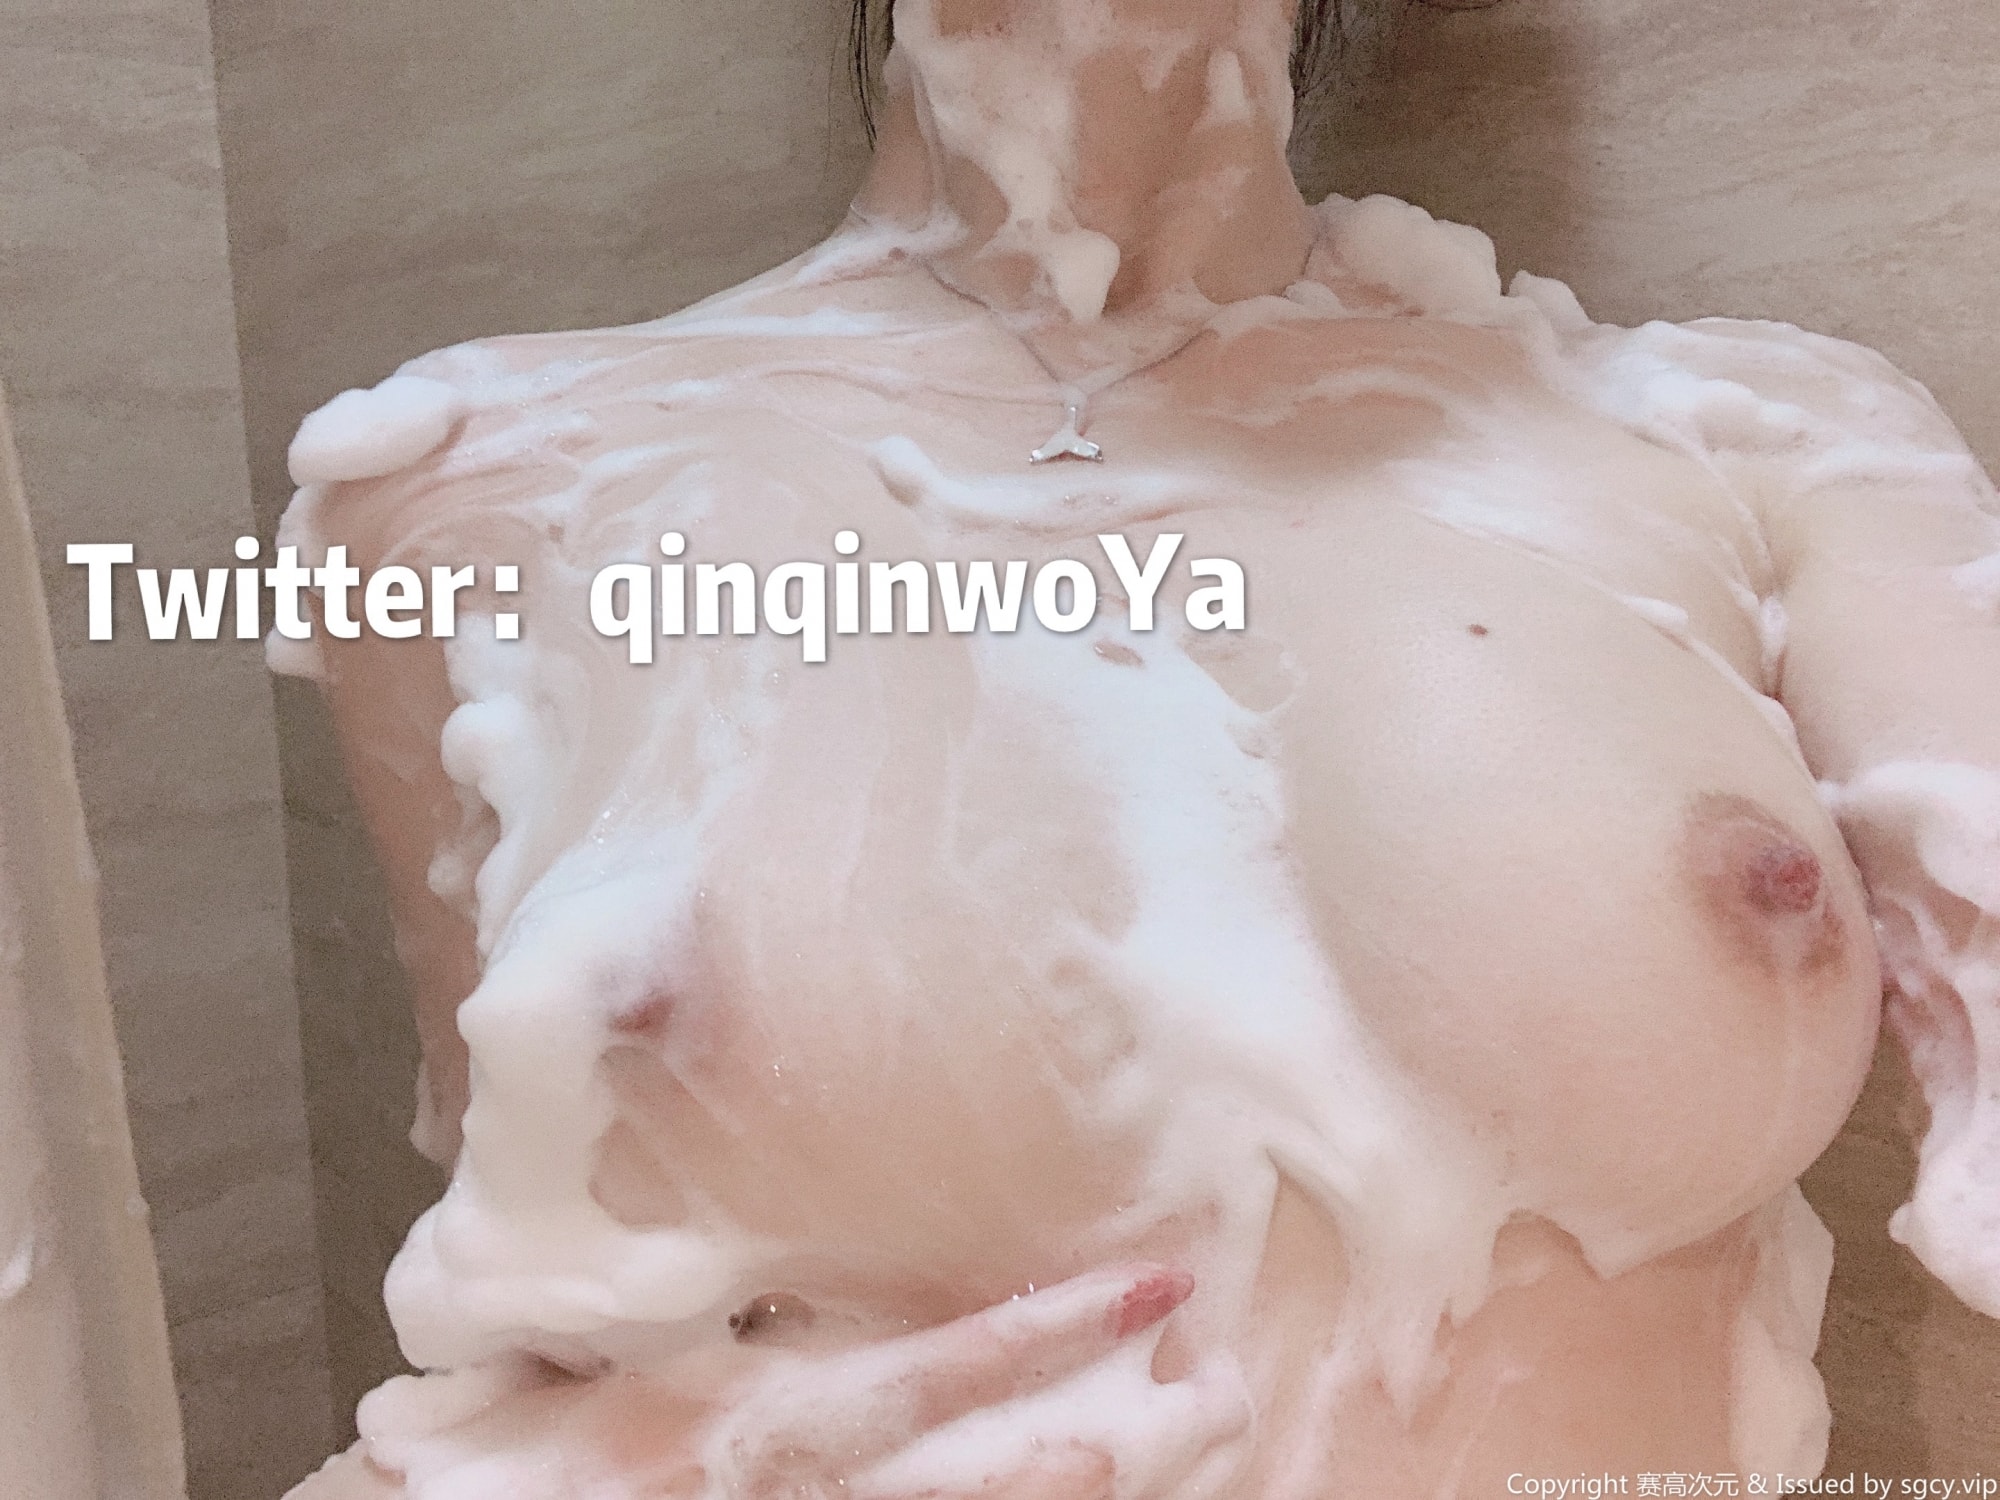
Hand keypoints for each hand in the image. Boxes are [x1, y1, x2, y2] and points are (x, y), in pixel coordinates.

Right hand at [701, 1264, 1250, 1499]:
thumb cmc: (586, 1447)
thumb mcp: (649, 1356)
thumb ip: (728, 1297)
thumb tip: (785, 1233)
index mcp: (798, 1419)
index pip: (962, 1367)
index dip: (1068, 1324)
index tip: (1157, 1280)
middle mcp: (845, 1492)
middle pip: (1032, 1475)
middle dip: (1150, 1437)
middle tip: (1228, 1380)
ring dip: (1128, 1485)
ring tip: (1209, 1431)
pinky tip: (1114, 1483)